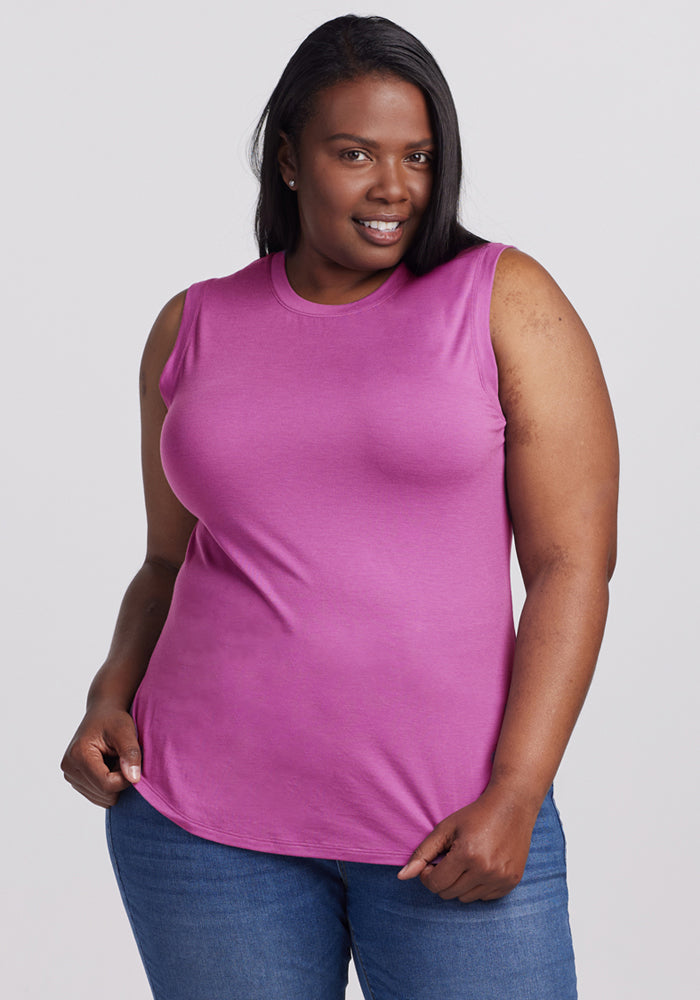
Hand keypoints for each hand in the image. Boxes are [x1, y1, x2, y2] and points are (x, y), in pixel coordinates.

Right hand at [60, 703, 141, 807]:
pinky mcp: (74, 781)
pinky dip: (108, 784)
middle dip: (119, 779)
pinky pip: (99, 797)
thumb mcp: (125, 731)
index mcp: (78, 755)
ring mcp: (69, 776)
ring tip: (113, 760)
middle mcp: (69, 768)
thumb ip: (131, 753)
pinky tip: (108, 766)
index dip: (126, 779)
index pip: (107, 785)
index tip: (132, 762)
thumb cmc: (114, 720)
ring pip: (103, 798)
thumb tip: (134, 779)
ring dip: (114, 782)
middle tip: (120, 757)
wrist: (101, 714)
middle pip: (105, 794)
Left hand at [396, 786, 539, 902]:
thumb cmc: (475, 815)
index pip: (435, 884)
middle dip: (443, 879)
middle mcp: (486, 870)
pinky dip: (477, 886)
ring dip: (460, 884)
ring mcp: (501, 878)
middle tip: (449, 859)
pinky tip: (481, 865)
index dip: (428, 874)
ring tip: (466, 861)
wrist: (512, 806)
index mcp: (467, 855)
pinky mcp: (511, 882)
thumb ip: (422, 852)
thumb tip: (402, 877)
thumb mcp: (446, 828)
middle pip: (449, 893)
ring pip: (465, 898)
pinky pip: (484, 897)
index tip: (432, 861)